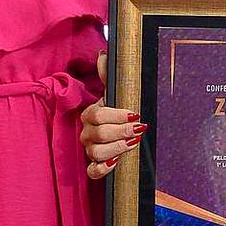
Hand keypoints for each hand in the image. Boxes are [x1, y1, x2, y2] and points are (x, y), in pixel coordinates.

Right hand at [82, 50, 145, 183]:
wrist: (120, 133)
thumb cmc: (116, 113)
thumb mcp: (114, 94)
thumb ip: (108, 75)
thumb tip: (104, 54)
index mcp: (90, 115)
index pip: (97, 115)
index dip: (116, 115)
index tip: (135, 114)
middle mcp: (87, 133)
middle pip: (97, 134)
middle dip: (120, 131)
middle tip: (139, 130)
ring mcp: (89, 150)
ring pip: (95, 152)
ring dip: (116, 149)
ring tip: (131, 144)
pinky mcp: (94, 166)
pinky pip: (92, 171)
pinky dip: (102, 168)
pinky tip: (115, 163)